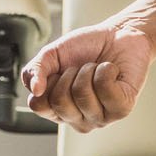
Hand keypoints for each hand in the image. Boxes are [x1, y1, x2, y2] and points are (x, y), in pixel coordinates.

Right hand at [21, 22, 153, 131]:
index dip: (48, 80)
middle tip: (82, 69)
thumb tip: (34, 90)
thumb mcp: (52, 54)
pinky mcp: (121, 110)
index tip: (61, 71)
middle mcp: (78, 120)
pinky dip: (107, 70)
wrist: (119, 35)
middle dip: (70, 74)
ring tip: (98, 70)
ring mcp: (100, 118)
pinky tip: (113, 72)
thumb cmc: (86, 48)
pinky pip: (105, 88)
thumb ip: (34, 70)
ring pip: (82, 94)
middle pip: (59, 101)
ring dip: (90, 70)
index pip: (38, 105)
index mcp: (58, 110)